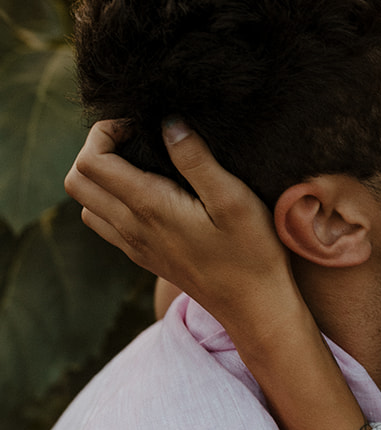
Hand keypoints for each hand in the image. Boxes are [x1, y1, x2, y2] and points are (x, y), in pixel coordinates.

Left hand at [64, 119, 298, 338]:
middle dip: (96, 149)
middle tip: (136, 138)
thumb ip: (196, 159)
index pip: (91, 161)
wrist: (254, 307)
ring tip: (140, 162)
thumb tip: (167, 122)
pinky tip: (148, 192)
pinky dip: (110, 201)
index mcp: (149, 207)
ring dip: (101, 177)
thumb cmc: (252, 251)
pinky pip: (105, 224)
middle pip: (77, 181)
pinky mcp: (144, 257)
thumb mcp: (233, 198)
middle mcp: (132, 228)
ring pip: (86, 204)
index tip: (141, 125)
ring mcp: (134, 246)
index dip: (105, 132)